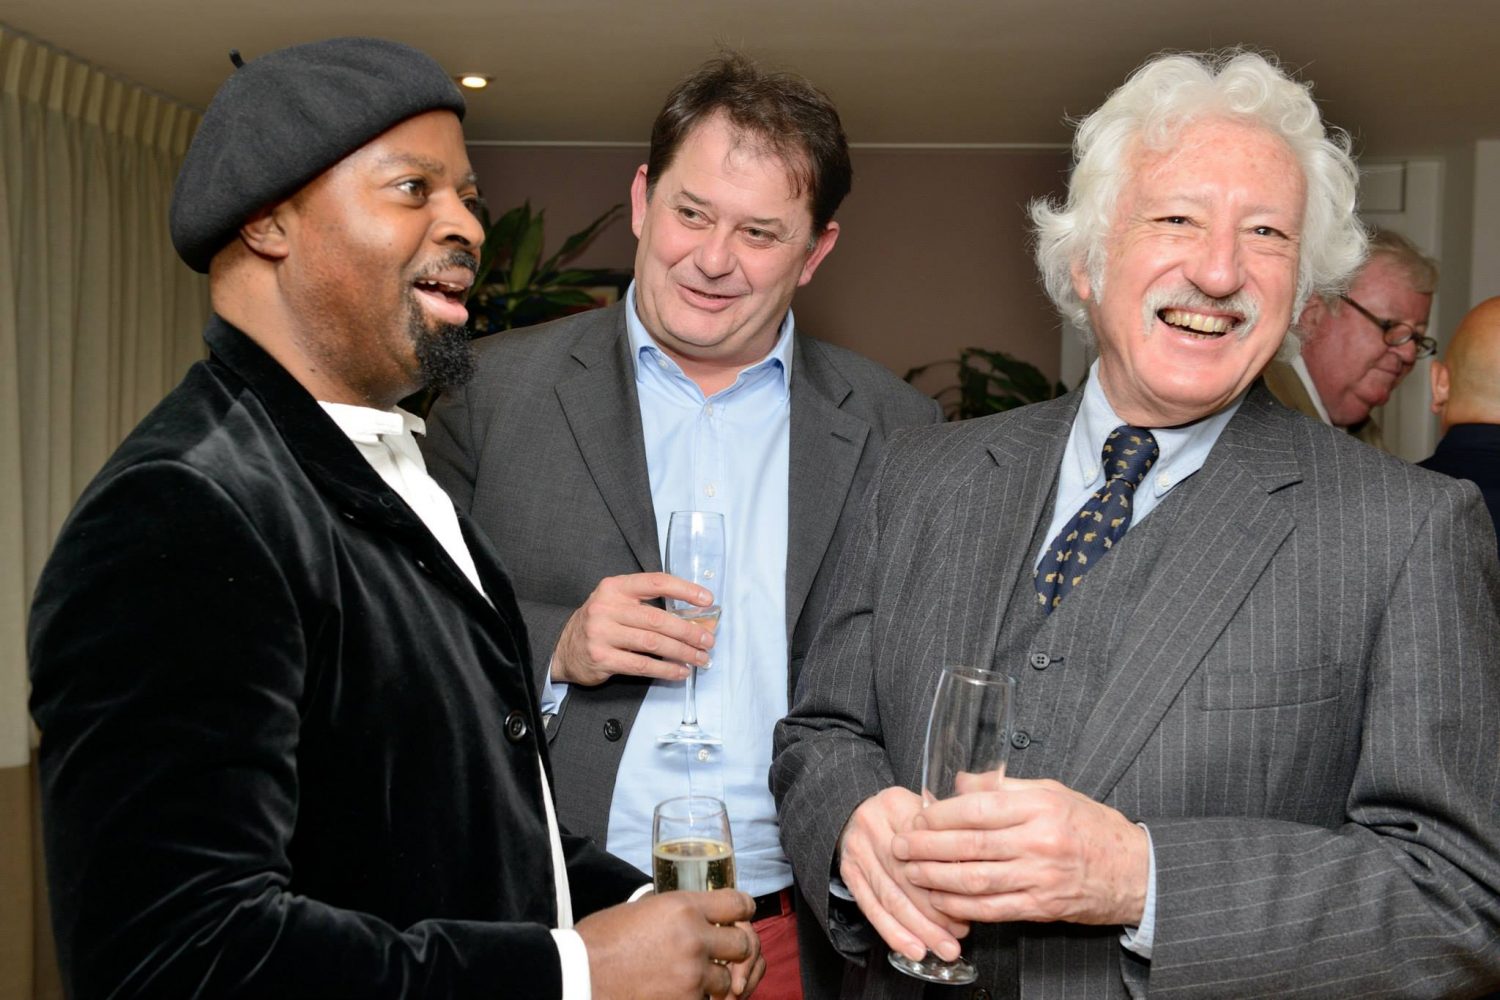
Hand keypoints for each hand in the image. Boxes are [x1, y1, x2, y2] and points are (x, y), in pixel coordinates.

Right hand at [553, 573, 715, 685]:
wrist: (564, 648)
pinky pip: (642, 665)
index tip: (707, 600)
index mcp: (615, 587)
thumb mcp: (617, 603)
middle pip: (658, 618)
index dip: (685, 590)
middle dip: (689, 631)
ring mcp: (603, 633)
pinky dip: (665, 670)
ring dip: (682, 652)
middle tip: (708, 640)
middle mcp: (607, 607)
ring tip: (699, 658)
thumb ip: (647, 604)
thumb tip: (692, 616)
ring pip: (653, 643)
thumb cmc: (601, 623)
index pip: (656, 582)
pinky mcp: (602, 658)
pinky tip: (680, 671)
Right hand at [579, 889, 757, 999]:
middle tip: (720, 955)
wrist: (577, 976)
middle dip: (734, 951)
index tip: (741, 918)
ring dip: (712, 982)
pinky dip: (695, 998)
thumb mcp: (640, 910)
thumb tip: (692, 914)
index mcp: (682, 907)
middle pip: (744, 943)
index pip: (739, 903)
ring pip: (726, 980)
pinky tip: (675, 992)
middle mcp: (694, 938)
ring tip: (689, 979)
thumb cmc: (600, 941)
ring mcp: (691, 975)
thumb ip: (673, 911)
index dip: (743, 911)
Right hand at [838, 787, 969, 963]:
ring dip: (919, 929)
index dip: (950, 877)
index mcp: (895, 805)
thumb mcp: (922, 806)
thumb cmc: (900, 814)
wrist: (854, 811)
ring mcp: (858, 852)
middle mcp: (872, 827)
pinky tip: (913, 948)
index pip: (925, 847)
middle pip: (908, 877)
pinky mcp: (849, 874)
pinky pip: (871, 909)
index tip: (973, 900)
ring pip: (891, 898)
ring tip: (944, 948)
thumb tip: (978, 861)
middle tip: (960, 934)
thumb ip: (948, 827)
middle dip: (937, 912)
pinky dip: (893, 933)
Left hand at [892, 777, 1148, 926]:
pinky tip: (939, 899)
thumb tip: (959, 783)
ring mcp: (1040, 878)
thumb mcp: (1052, 792)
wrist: (1135, 871)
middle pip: (969, 846)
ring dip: (935, 879)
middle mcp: (1039, 842)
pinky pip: (992, 909)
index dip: (939, 816)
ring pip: (975, 880)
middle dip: (926, 848)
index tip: (917, 817)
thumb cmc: (1091, 826)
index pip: (976, 810)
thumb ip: (1004, 787)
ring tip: (910, 872)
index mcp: (1039, 807)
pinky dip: (961, 906)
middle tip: (899, 846)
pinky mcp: (1042, 908)